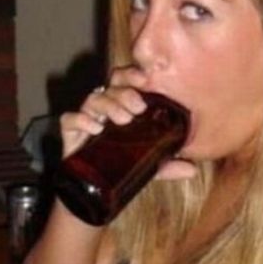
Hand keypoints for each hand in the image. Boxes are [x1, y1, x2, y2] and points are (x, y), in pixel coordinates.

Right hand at [59, 66, 195, 180]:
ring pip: (94, 99)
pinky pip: (70, 119)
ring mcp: (87, 117)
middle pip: (111, 87)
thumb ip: (169, 165)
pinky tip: (95, 129)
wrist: (94, 189)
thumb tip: (192, 170)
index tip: (146, 79)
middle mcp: (105, 107)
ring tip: (123, 120)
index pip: (126, 80)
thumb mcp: (150, 166)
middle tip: (139, 108)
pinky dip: (81, 120)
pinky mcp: (70, 132)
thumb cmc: (123, 166)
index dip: (133, 74)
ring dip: (109, 105)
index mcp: (124, 106)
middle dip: (125, 93)